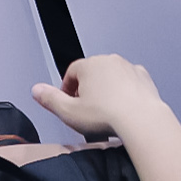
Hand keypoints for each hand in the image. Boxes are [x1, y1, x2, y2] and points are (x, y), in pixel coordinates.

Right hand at [32, 54, 172, 139]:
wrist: (140, 119)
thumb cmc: (105, 115)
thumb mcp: (68, 112)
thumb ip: (50, 99)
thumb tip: (36, 90)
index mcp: (90, 65)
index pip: (71, 73)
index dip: (67, 89)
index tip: (68, 104)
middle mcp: (109, 61)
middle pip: (91, 73)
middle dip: (86, 90)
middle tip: (85, 111)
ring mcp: (128, 67)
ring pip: (111, 77)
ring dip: (106, 90)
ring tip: (105, 112)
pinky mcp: (143, 77)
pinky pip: (128, 83)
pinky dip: (124, 92)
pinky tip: (122, 109)